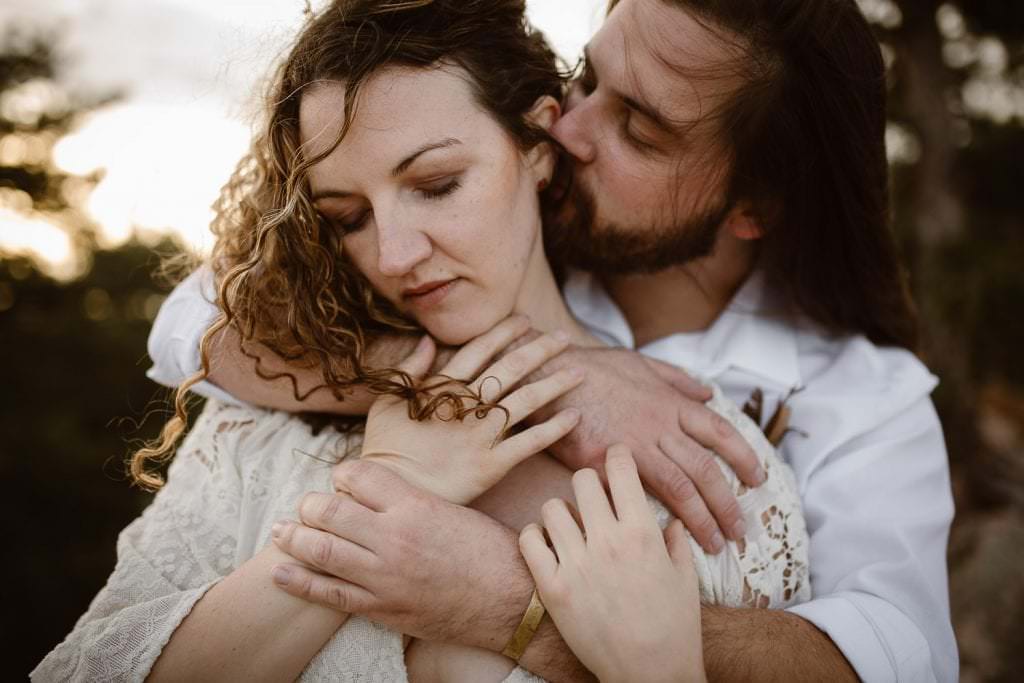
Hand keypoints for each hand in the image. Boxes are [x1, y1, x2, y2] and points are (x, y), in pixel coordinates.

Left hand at [269, 460, 532, 648]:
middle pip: (330, 510)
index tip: (340, 479)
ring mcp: (385, 576)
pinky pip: (330, 594)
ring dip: (294, 538)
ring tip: (280, 531)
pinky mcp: (382, 608)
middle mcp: (394, 537)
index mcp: (414, 506)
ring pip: (322, 550)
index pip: (358, 476)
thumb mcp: (454, 510)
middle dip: (311, 504)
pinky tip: (280, 571)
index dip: (342, 474)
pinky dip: (300, 582)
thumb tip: (381, 492)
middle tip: (307, 505)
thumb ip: (413, 500)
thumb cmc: (491, 551)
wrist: (514, 601)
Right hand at [356, 315, 583, 504]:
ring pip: (526, 401)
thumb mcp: (388, 402)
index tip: (526, 320)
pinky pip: (530, 442)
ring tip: (579, 372)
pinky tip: (574, 416)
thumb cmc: (386, 447)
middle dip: (540, 350)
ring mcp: (480, 434)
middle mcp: (466, 406)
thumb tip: (429, 340)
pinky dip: (554, 429)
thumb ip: (410, 369)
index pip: (480, 350)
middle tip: (564, 338)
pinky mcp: (491, 464)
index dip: (504, 332)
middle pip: (511, 369)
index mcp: (441, 387)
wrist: (390, 491)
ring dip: (555, 384)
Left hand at [520, 446, 705, 682]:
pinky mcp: (552, 588)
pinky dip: (535, 537)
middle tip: (591, 499)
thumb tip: (670, 520)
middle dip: (589, 484)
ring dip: (561, 513)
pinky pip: (529, 540)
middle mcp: (607, 541)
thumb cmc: (674, 627)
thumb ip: (676, 541)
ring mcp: (576, 564)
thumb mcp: (685, 578)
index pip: (621, 469)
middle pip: (582, 480)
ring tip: (569, 528)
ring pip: (552, 507)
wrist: (650, 674)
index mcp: (642, 533)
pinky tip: (548, 546)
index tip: (614, 459)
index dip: (617, 457)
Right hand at [535, 347, 764, 552]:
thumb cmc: (595, 368)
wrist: (550, 377)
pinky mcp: (604, 466)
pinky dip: (652, 519)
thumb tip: (707, 393)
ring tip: (715, 543)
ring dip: (701, 518)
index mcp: (671, 404)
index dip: (743, 457)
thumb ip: (677, 380)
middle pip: (705, 470)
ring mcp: (633, 449)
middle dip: (727, 503)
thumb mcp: (642, 362)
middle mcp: (659, 428)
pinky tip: (662, 539)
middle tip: (741, 530)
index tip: (758, 479)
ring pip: (679, 489)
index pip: (720, 433)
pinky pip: (634, 496)